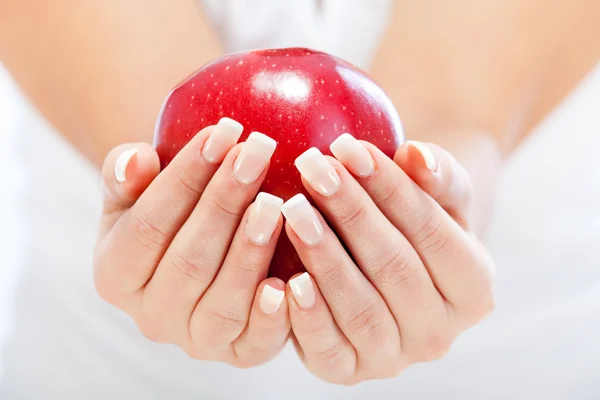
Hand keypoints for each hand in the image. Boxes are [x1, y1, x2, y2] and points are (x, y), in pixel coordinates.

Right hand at [94, 118, 289, 366]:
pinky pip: (256, 343)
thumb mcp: (137, 195)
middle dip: (225, 201)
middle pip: (188, 260)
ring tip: (277, 202)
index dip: (185, 178)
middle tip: (259, 151)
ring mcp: (196, 341)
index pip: (148, 224)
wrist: (202, 258)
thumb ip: (125, 176)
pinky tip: (291, 279)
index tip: (222, 132)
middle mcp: (151, 316)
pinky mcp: (240, 354)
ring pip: (222, 301)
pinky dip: (273, 315)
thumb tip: (136, 160)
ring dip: (250, 251)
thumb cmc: (171, 216)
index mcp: (115, 275)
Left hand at [282, 134, 494, 384]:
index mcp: (474, 288)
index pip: (432, 232)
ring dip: (325, 257)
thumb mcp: (439, 197)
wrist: (386, 270)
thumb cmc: (413, 223)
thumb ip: (438, 176)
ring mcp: (395, 358)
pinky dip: (308, 317)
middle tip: (312, 169)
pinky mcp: (349, 371)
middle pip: (394, 267)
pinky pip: (328, 350)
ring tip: (293, 210)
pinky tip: (288, 279)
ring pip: (361, 308)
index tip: (348, 147)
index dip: (390, 187)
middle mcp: (440, 333)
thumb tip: (417, 156)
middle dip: (351, 213)